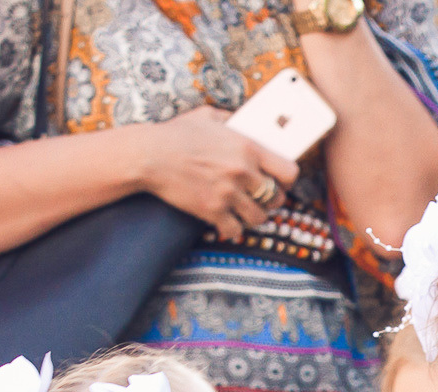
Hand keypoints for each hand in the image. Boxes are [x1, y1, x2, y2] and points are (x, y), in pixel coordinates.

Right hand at [133, 107, 300, 240]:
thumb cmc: (176, 133)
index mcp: (247, 147)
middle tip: (261, 198)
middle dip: (271, 200)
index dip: (287, 179)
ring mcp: (228, 193)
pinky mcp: (212, 211)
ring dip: (253, 216)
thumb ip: (230, 119)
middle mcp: (242, 172)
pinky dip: (232, 228)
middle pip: (276, 198)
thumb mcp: (207, 116)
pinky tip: (227, 221)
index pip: (289, 171)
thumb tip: (243, 121)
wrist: (148, 155)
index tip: (280, 181)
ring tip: (245, 211)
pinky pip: (235, 230)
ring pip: (259, 218)